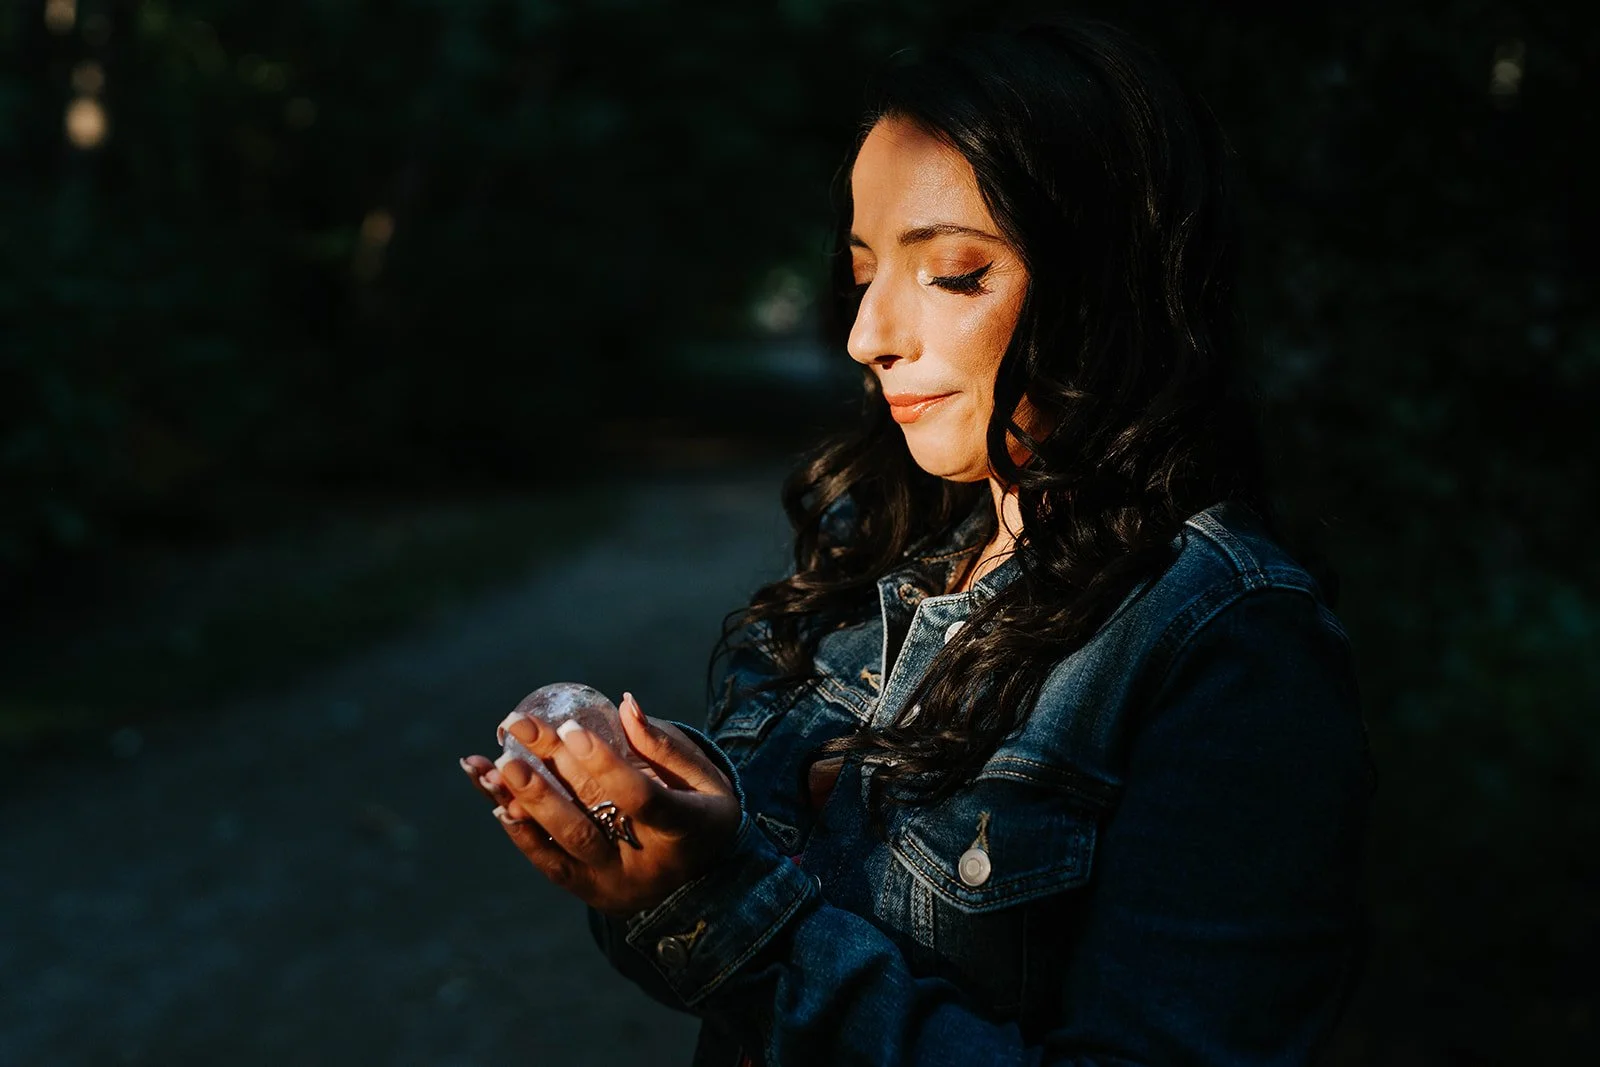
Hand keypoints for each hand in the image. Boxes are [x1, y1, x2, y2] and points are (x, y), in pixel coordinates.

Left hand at [460, 693, 739, 917]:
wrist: (706, 881)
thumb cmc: (703, 810)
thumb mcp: (702, 776)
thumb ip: (663, 745)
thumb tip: (623, 704)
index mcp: (685, 830)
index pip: (641, 798)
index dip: (605, 765)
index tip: (569, 729)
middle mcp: (648, 866)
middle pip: (590, 820)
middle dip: (548, 775)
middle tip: (516, 732)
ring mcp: (615, 884)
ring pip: (564, 845)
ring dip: (524, 804)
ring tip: (492, 768)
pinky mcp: (591, 892)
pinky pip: (550, 864)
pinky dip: (522, 833)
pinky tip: (495, 802)